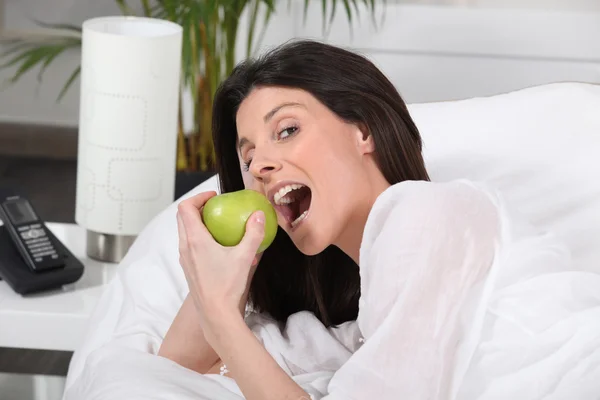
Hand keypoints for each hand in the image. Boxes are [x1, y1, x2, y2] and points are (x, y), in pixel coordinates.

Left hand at [176, 191, 264, 342]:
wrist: (215, 313)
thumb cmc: (227, 285)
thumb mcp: (244, 257)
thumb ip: (253, 234)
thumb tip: (259, 215)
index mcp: (195, 239)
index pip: (185, 208)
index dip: (198, 197)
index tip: (214, 197)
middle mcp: (185, 247)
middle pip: (182, 218)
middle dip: (197, 207)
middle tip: (216, 206)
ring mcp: (184, 258)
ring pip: (184, 231)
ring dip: (197, 222)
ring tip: (219, 224)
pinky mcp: (188, 268)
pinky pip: (189, 245)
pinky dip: (199, 237)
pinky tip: (219, 245)